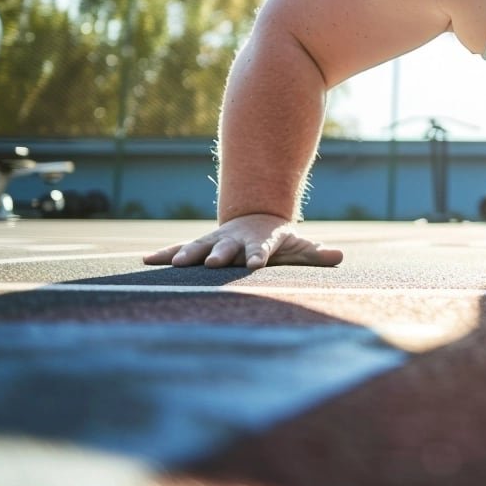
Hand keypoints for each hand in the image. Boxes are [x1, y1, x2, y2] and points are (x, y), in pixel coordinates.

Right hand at [143, 214, 343, 269]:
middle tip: (215, 263)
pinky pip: (178, 250)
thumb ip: (316, 253)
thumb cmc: (278, 240)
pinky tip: (145, 261)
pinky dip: (163, 255)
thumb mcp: (298, 246)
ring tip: (177, 264)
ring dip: (188, 256)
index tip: (255, 264)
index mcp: (259, 243)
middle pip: (228, 249)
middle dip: (221, 256)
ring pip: (200, 248)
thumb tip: (340, 256)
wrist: (253, 221)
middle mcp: (234, 242)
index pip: (261, 249)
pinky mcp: (198, 247)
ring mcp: (214, 243)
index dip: (258, 255)